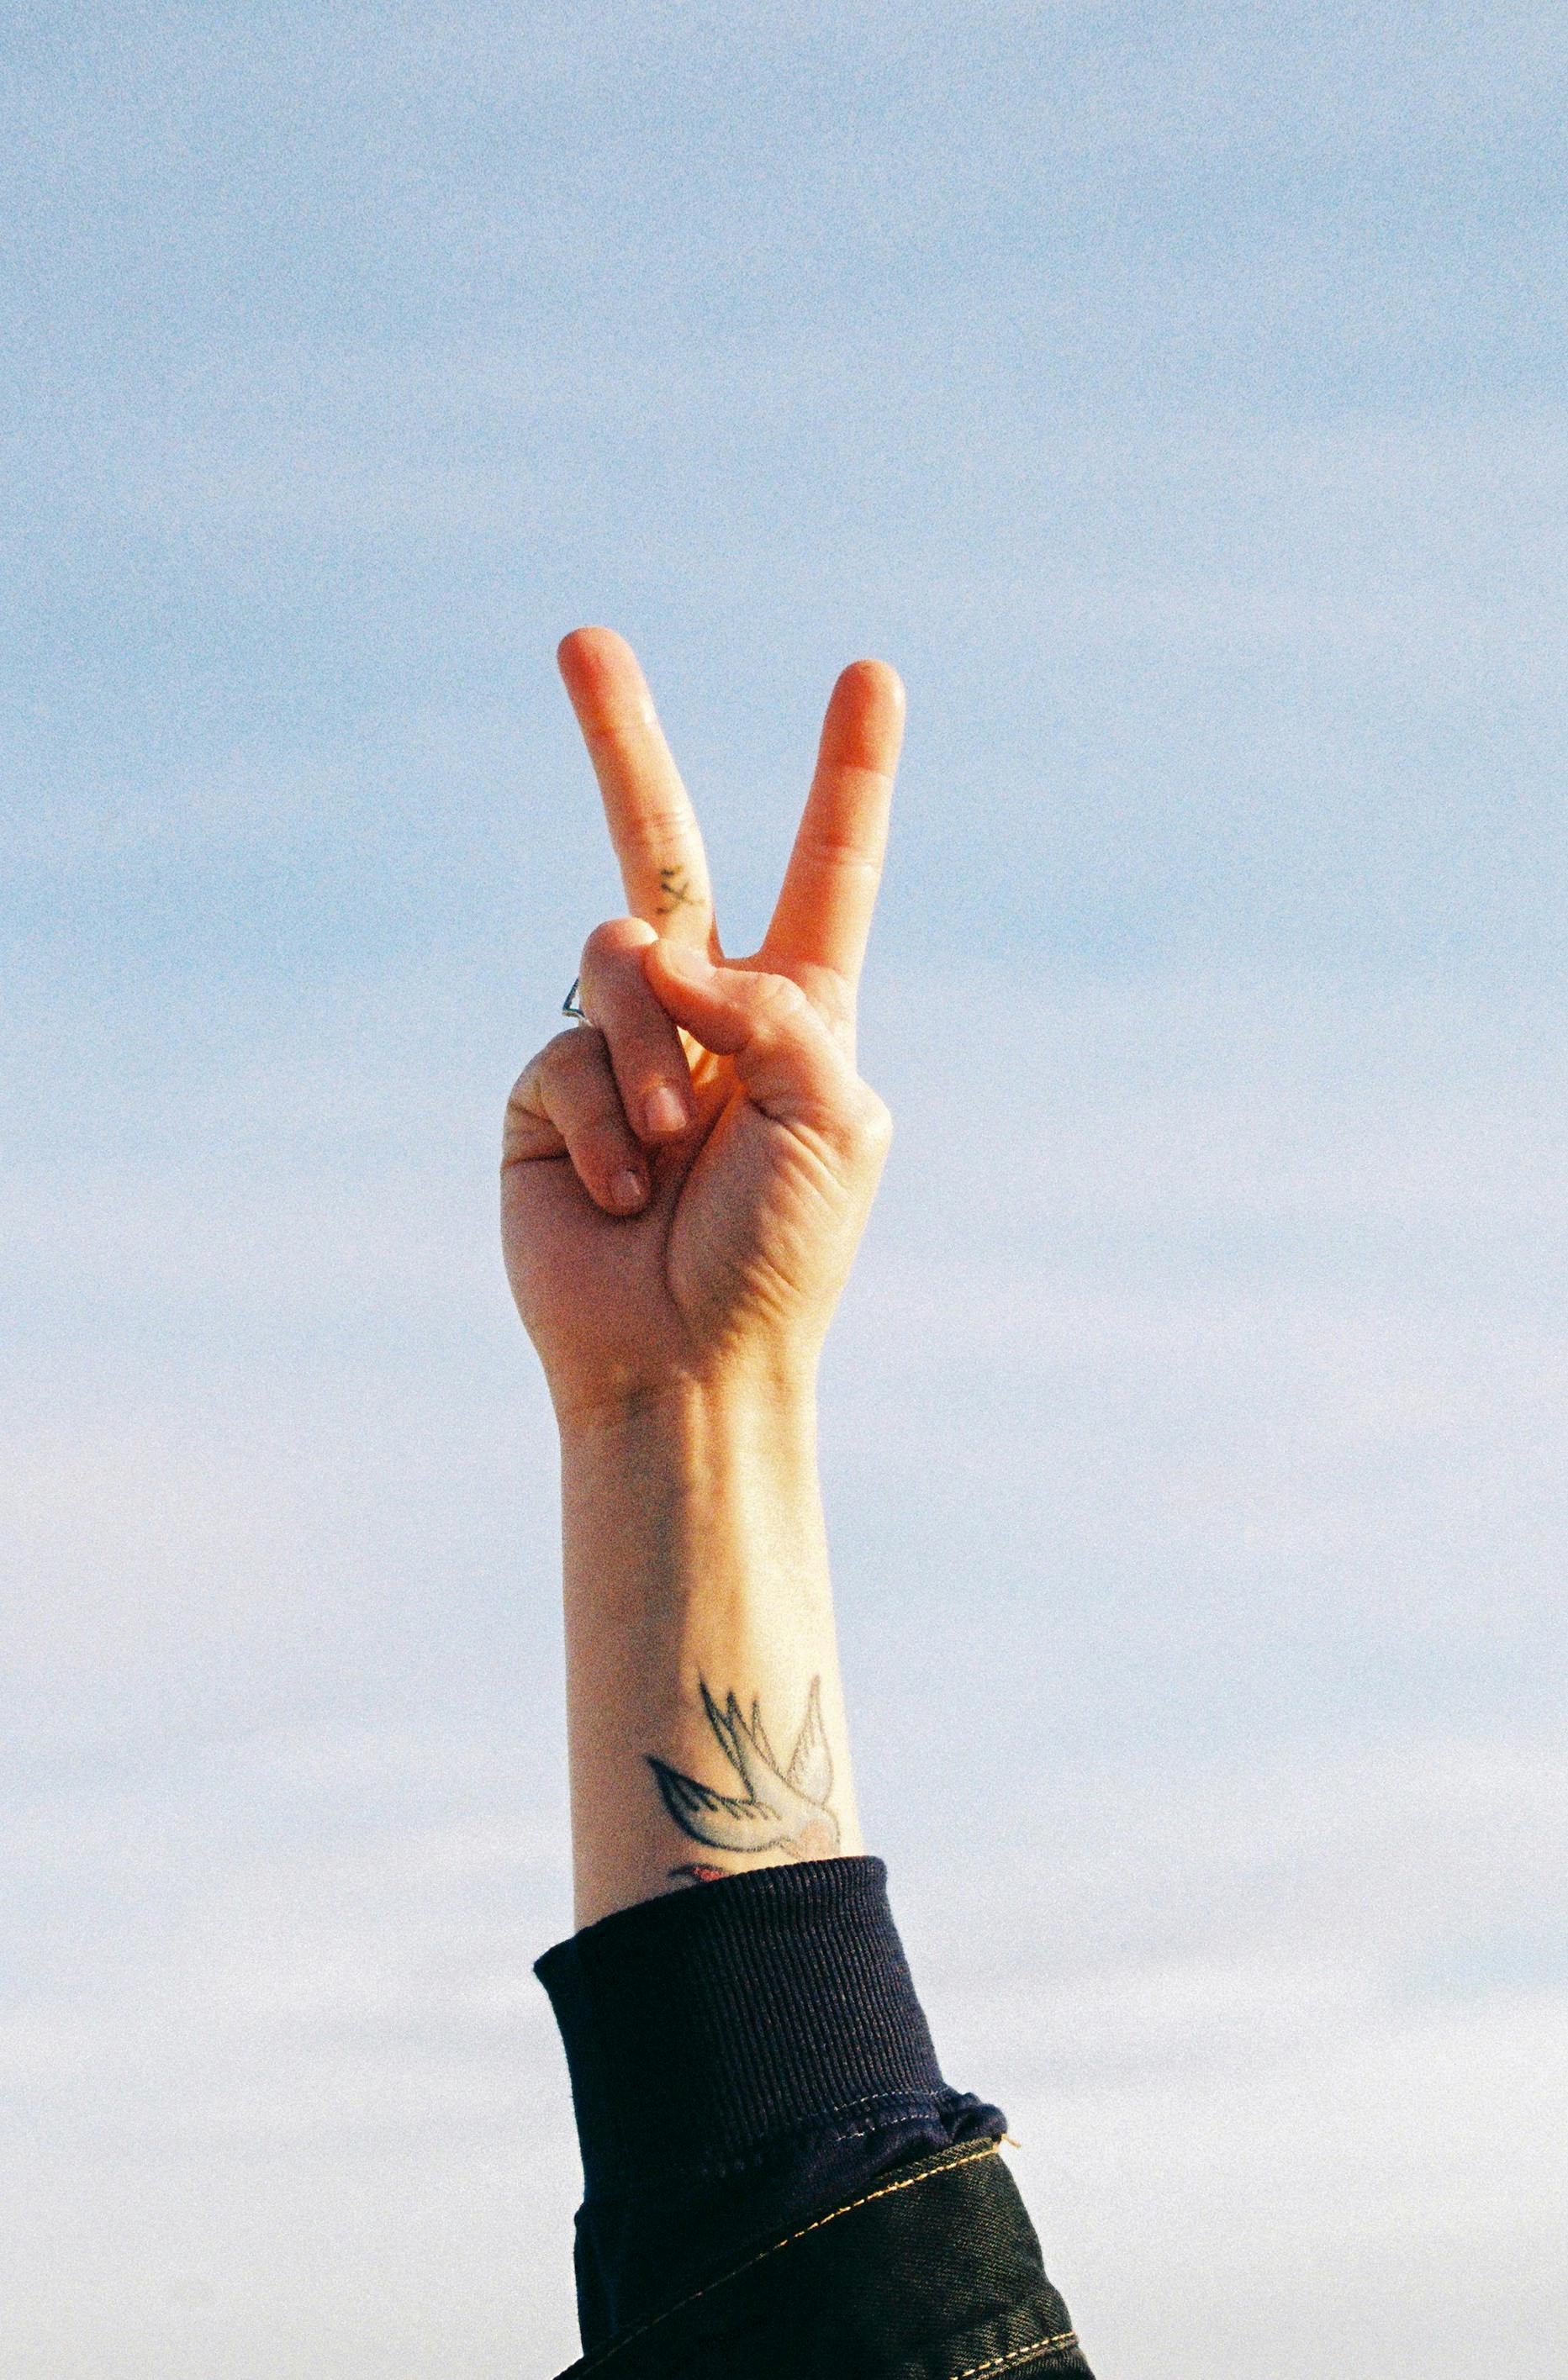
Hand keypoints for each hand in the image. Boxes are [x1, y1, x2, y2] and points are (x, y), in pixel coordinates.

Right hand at [502, 627, 903, 1426]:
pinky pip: (569, 1047)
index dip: (850, 776)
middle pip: (661, 848)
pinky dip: (608, 1116)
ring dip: (657, 1054)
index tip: (871, 675)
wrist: (687, 1363)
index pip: (830, 870)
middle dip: (620, 743)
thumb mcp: (833, 1115)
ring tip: (676, 1150)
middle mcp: (704, 1011)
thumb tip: (660, 957)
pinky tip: (625, 1191)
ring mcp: (618, 1045)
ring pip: (621, 956)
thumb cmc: (781, 1252)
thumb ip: (774, 1007)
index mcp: (799, 1011)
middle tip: (582, 639)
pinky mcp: (546, 1090)